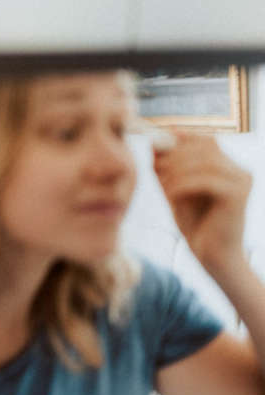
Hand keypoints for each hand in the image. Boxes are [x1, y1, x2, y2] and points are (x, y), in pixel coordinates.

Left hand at [154, 132, 251, 270]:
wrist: (212, 257)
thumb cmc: (194, 224)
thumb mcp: (175, 189)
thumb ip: (166, 167)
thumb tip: (153, 142)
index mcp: (228, 166)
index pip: (205, 139)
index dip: (180, 138)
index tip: (155, 146)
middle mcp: (239, 170)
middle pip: (205, 146)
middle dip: (175, 155)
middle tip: (155, 168)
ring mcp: (242, 181)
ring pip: (205, 161)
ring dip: (177, 170)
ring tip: (161, 185)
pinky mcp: (238, 195)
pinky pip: (206, 180)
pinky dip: (183, 184)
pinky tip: (170, 194)